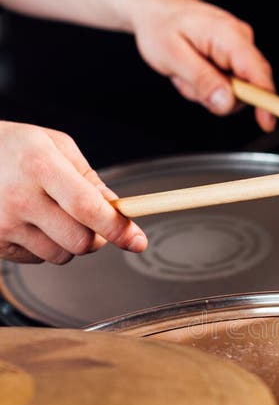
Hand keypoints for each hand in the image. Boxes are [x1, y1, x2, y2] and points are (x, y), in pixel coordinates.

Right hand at [0, 121, 146, 263]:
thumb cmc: (11, 148)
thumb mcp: (52, 145)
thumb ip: (88, 178)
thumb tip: (118, 210)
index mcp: (40, 165)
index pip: (90, 208)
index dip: (119, 228)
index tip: (138, 240)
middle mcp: (20, 197)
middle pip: (80, 242)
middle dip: (96, 237)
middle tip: (92, 222)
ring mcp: (4, 223)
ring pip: (61, 256)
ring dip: (68, 243)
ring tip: (50, 214)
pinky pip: (37, 259)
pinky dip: (43, 246)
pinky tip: (28, 222)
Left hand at [130, 0, 275, 131]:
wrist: (153, 8)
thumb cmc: (160, 26)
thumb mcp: (174, 57)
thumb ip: (203, 81)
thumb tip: (227, 103)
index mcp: (229, 35)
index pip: (258, 73)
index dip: (266, 101)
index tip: (267, 123)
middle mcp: (240, 39)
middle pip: (248, 87)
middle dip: (218, 95)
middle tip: (187, 81)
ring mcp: (238, 47)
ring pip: (234, 90)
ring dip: (208, 90)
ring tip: (186, 73)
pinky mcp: (232, 55)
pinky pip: (227, 83)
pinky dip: (207, 84)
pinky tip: (192, 71)